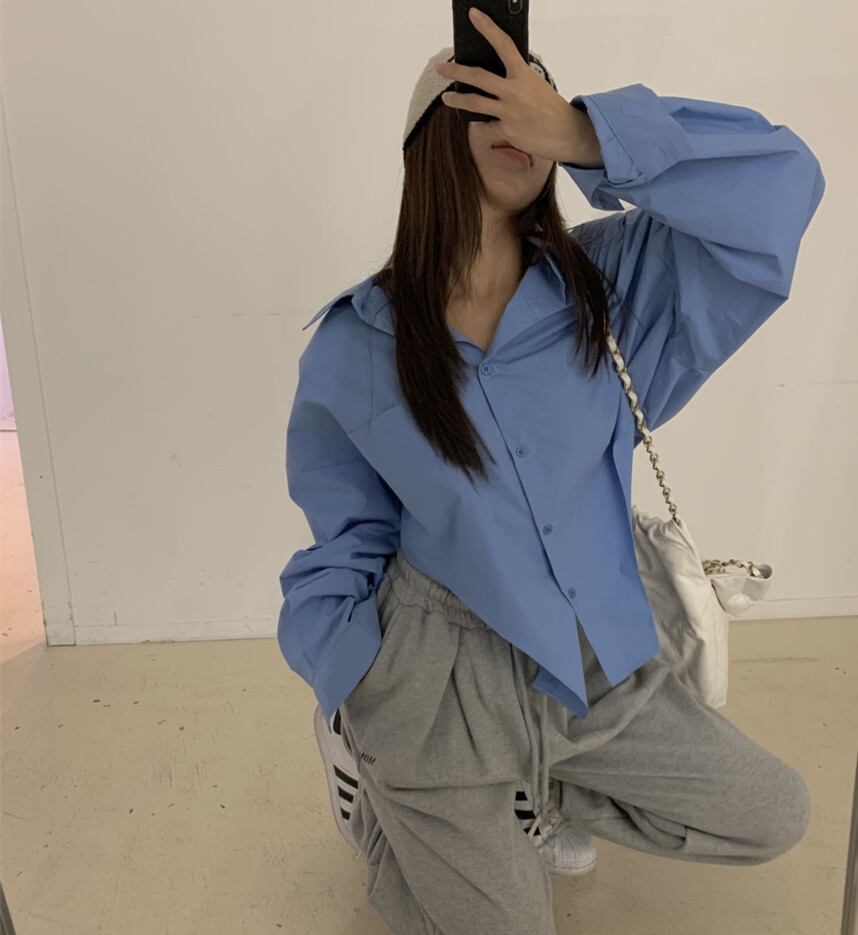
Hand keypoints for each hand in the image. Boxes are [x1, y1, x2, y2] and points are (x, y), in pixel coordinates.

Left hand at [434, 6, 595, 164]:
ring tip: (446, 97)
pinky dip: (483, 127)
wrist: (567, 133)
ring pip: (474, 103)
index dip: (487, 28)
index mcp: (523, 74)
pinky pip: (486, 128)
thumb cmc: (550, 108)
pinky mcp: (507, 131)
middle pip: (477, 77)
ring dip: (457, 99)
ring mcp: (509, 112)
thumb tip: (493, 83)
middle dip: (455, 71)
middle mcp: (514, 91)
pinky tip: (481, 126)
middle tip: (441, 67)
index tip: (473, 15)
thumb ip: (515, 80)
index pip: (503, 44)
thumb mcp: (535, 85)